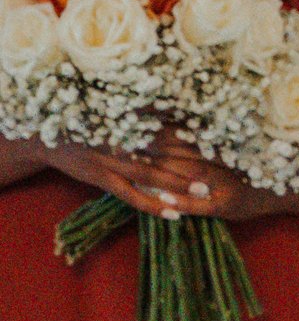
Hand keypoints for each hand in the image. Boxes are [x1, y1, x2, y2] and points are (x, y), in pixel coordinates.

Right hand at [47, 130, 267, 222]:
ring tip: (206, 192)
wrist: (48, 132)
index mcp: (134, 121)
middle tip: (227, 168)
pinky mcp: (104, 179)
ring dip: (181, 184)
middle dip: (198, 160)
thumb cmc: (89, 121)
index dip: (199, 135)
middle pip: (170, 151)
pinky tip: (173, 214)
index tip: (224, 140)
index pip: (174, 128)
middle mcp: (128, 139)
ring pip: (154, 174)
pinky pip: (133, 196)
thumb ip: (146, 113)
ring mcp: (115, 161)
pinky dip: (154, 204)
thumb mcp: (117, 111)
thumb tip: (176, 106)